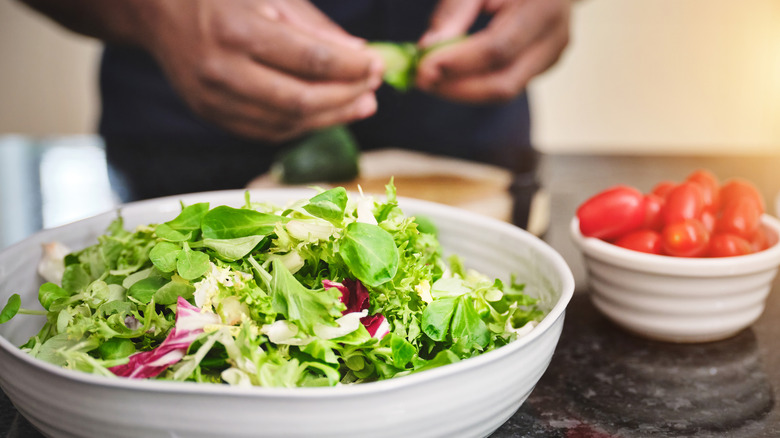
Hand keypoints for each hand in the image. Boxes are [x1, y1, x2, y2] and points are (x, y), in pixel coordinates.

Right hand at [143, 0, 383, 141]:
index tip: (378, 65)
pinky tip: (327, 113)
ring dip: (331, 117)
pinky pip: (268, 131)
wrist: (157, 11)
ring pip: (286, 122)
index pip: (310, 59)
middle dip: (346, 97)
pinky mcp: (212, 116)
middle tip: (373, 89)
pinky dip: (303, 125)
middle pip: (301, 100)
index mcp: (237, 31)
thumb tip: (359, 54)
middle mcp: (222, 71)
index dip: (351, 67)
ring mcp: (213, 100)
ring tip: (361, 104)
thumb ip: (315, 26)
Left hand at [416, 0, 569, 103]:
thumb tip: (427, 47)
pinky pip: (504, 84)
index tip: (424, 65)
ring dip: (461, 90)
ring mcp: (551, 55)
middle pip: (503, 82)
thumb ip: (455, 10)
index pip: (498, 48)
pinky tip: (449, 73)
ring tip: (429, 77)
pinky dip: (473, 84)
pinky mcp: (542, 65)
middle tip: (421, 79)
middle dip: (456, 87)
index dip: (458, 62)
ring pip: (503, 90)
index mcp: (546, 6)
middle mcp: (555, 37)